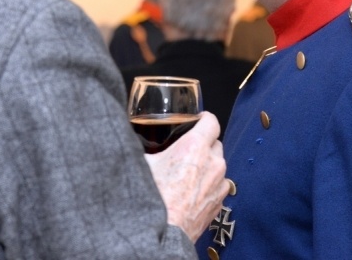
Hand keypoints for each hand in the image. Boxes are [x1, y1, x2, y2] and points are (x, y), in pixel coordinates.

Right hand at [144, 111, 228, 241]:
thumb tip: (131, 141)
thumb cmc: (154, 199)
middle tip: (188, 150)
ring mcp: (219, 182)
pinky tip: (194, 190)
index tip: (197, 120)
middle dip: (204, 143)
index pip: (211, 121)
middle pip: (215, 142)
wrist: (165, 233)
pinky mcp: (220, 201)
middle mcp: (212, 162)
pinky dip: (210, 185)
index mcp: (195, 146)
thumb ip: (143, 148)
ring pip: (219, 165)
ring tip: (189, 173)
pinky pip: (219, 185)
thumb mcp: (143, 164)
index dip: (203, 118)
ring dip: (208, 166)